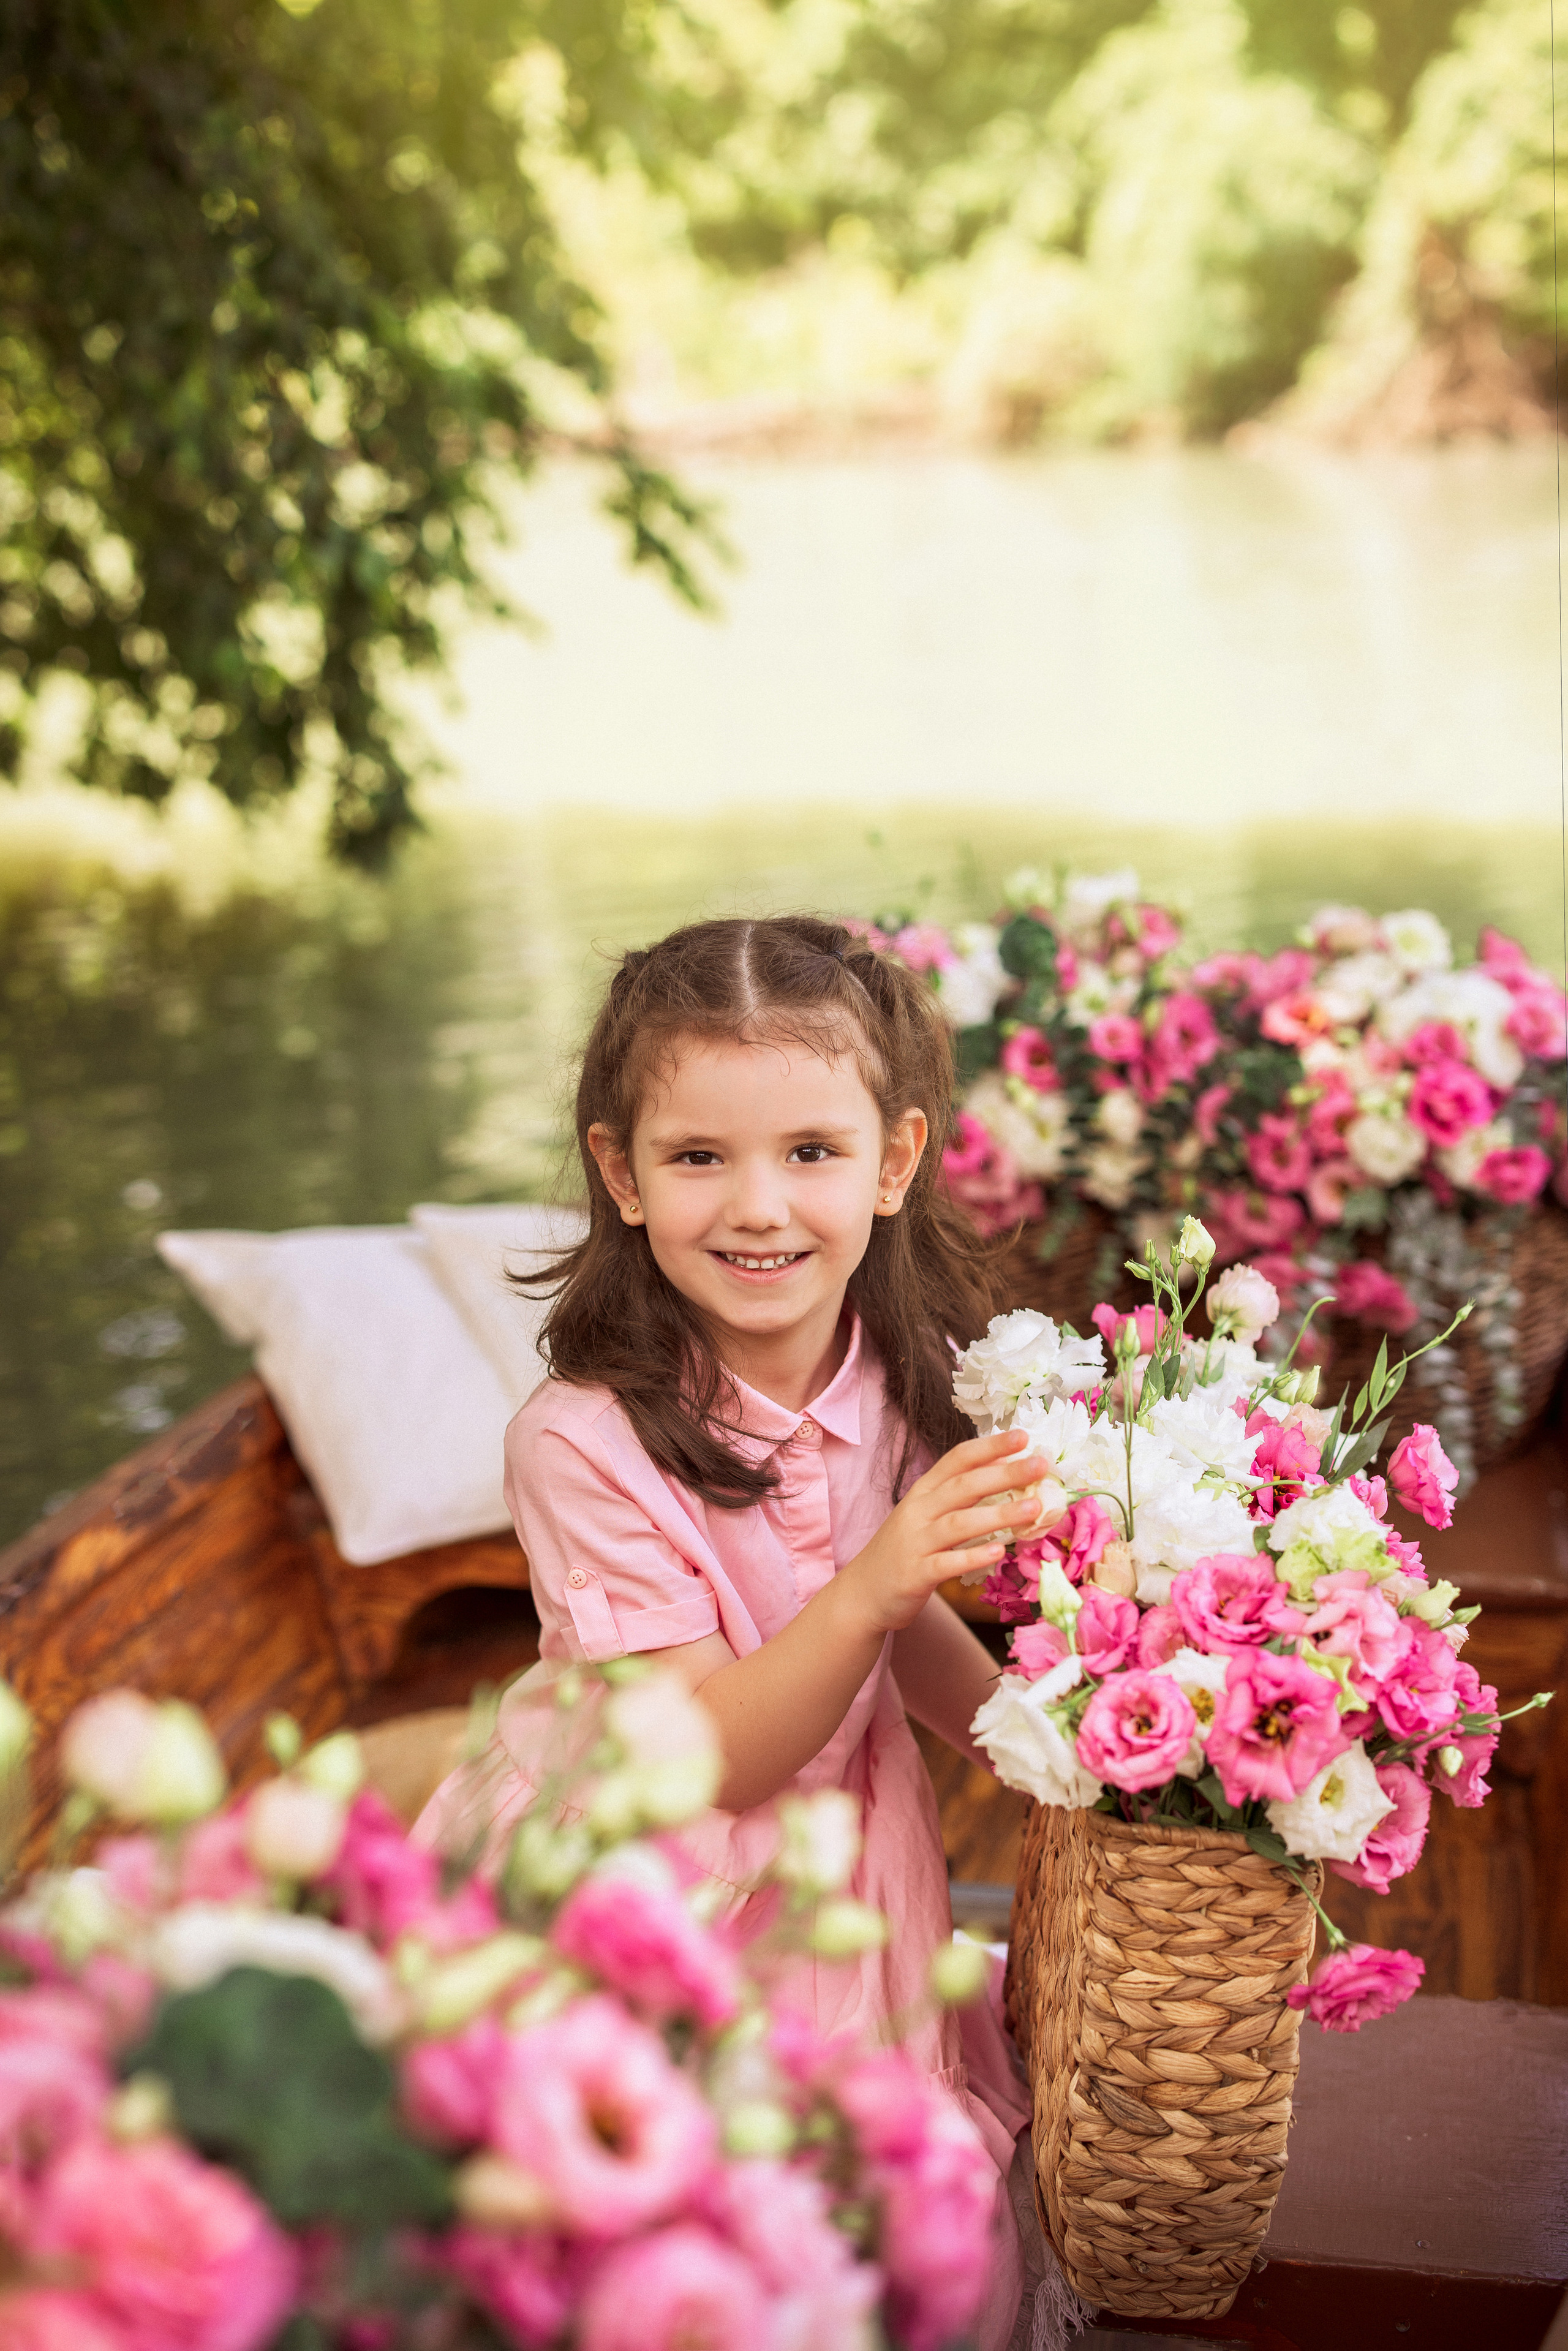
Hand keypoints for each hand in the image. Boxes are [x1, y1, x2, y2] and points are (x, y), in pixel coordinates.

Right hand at [840, 1429, 1049, 1635]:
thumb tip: (1008, 1476)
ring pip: (960, 1523)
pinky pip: (947, 1563)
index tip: (1023, 1436)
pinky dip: (972, 1556)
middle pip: (964, 1486)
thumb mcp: (926, 1515)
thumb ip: (960, 1497)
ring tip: (1034, 1508)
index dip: (990, 1446)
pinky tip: (998, 1553)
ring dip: (999, 1514)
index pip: (958, 1459)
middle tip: (1041, 1465)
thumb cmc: (905, 1550)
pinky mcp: (915, 1574)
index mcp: (924, 1491)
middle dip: (1004, 1473)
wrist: (863, 1594)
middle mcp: (918, 1511)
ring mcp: (915, 1542)